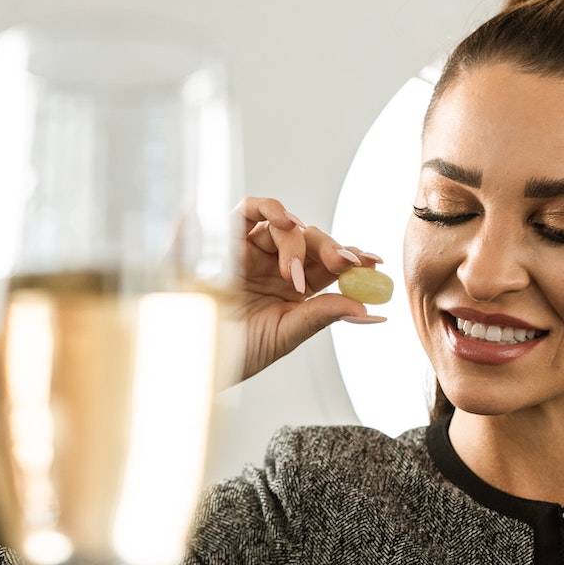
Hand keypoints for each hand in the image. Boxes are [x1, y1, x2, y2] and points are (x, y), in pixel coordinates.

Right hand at [235, 196, 384, 380]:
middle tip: (343, 263)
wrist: (188, 356)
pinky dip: (267, 207)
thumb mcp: (284, 334)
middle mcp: (271, 264)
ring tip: (293, 271)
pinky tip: (283, 220)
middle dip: (329, 248)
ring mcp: (247, 250)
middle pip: (309, 239)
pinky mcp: (221, 240)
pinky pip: (245, 211)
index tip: (375, 261)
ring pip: (282, 225)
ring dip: (295, 240)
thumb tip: (371, 311)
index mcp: (291, 288)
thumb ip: (323, 315)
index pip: (327, 263)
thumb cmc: (232, 351)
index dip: (352, 257)